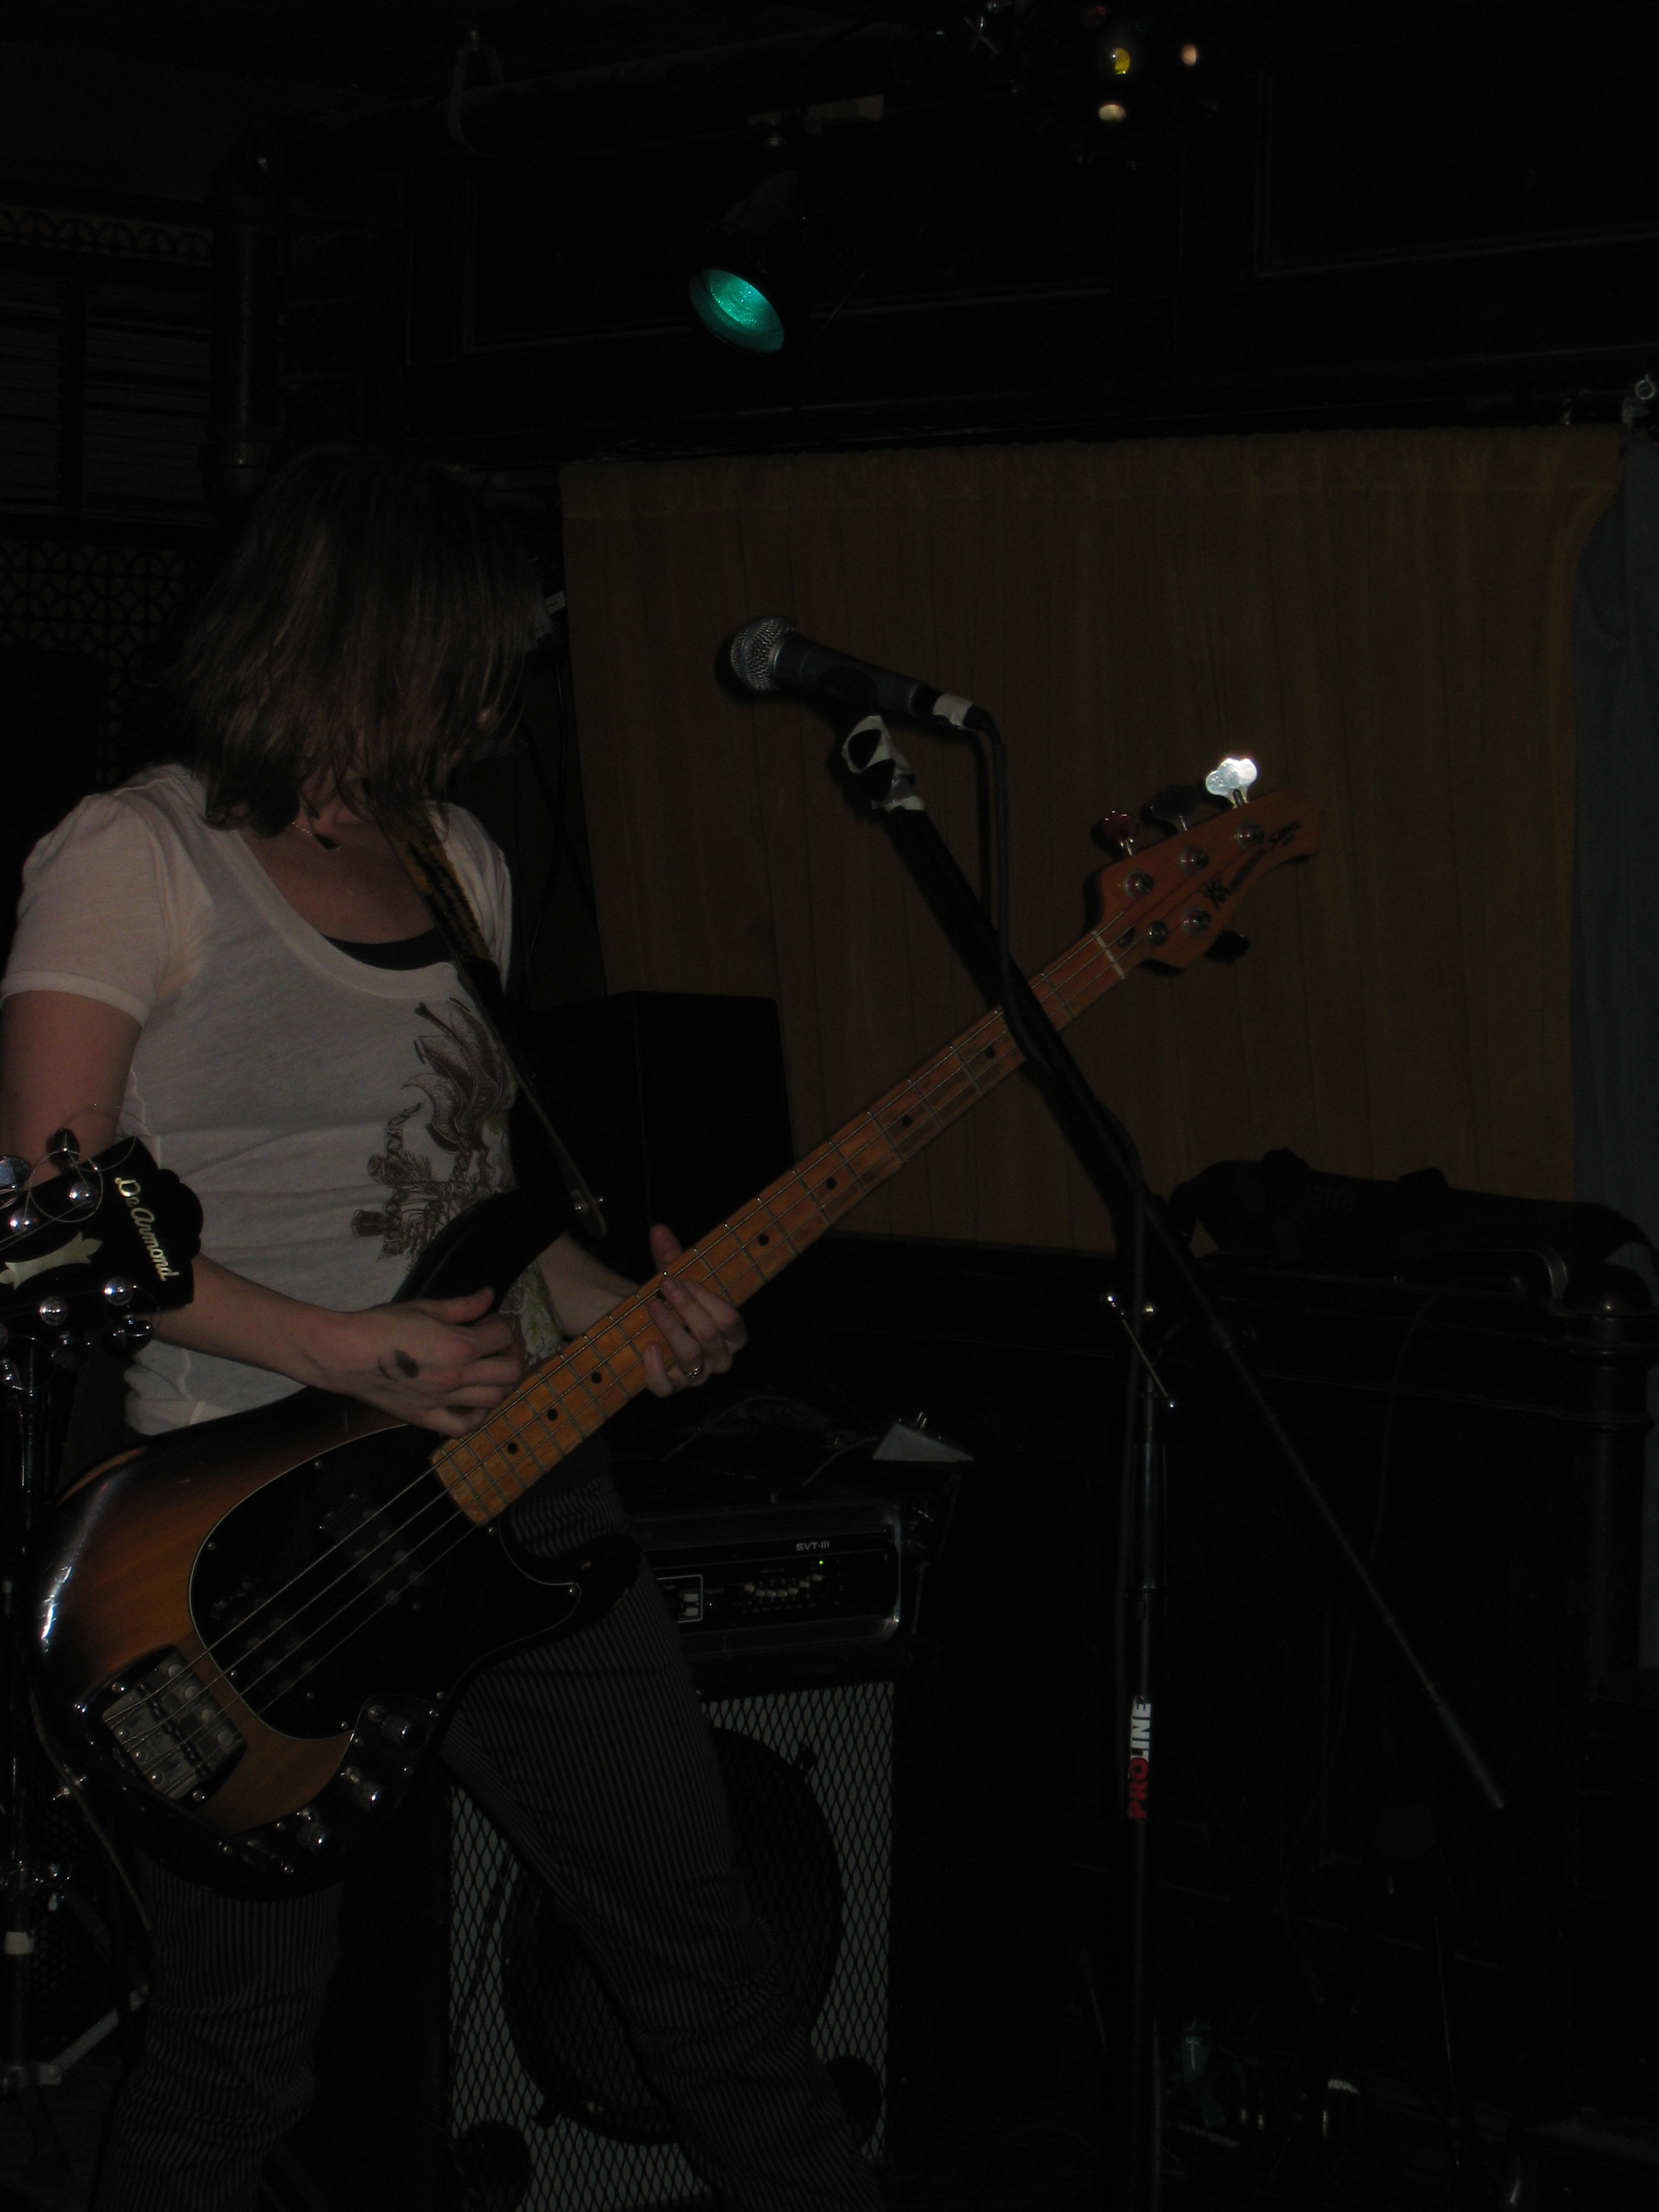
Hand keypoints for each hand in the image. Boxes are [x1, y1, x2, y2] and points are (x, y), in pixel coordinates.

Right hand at [309, 1285, 525, 1436]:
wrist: (344, 1354)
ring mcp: (443, 1401)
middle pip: (510, 1372)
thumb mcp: (425, 1307)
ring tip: (492, 1369)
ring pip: (494, 1399)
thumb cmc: (380, 1325)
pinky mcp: (425, 1417)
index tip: (491, 1320)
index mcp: (459, 1346)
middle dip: (513, 1354)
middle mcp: (457, 1376)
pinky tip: (474, 1401)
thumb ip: (463, 1305)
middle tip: (501, 1345)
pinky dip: (477, 1416)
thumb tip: (489, 1295)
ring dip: (502, 1383)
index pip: (502, 1336)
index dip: (503, 1324)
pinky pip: (463, 1426)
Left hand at [640, 1223, 745, 1397]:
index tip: (683, 1280)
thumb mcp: (674, 1280)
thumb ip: (671, 1257)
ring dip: (670, 1329)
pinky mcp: (672, 1387)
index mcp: (731, 1334)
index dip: (706, 1300)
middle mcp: (720, 1358)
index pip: (731, 1320)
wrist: (650, 1329)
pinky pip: (666, 1388)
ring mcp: (696, 1377)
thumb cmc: (673, 1304)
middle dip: (687, 1308)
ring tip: (653, 1307)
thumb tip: (658, 1230)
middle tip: (665, 1285)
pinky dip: (655, 1369)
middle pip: (710, 1336)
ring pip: (690, 1358)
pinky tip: (647, 1346)